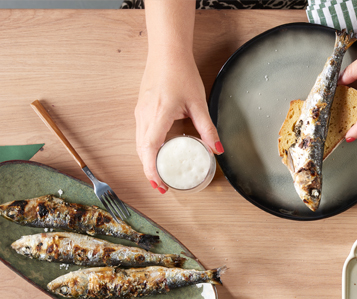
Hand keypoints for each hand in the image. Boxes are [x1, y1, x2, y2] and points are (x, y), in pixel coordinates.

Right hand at [135, 50, 221, 192]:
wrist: (166, 52)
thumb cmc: (181, 73)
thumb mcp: (198, 102)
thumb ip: (207, 128)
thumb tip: (217, 149)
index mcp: (159, 114)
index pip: (151, 148)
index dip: (153, 169)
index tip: (160, 184)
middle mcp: (145, 115)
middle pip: (142, 151)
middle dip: (150, 171)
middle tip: (162, 187)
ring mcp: (140, 112)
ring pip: (139, 144)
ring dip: (147, 162)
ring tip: (159, 176)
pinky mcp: (140, 110)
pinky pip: (140, 135)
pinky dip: (146, 149)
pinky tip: (156, 155)